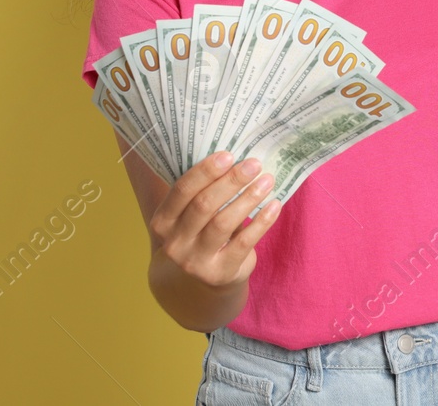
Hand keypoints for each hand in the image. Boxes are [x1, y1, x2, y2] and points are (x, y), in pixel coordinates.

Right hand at [149, 151, 280, 290]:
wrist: (206, 282)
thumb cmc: (201, 235)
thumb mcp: (190, 217)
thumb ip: (201, 192)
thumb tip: (236, 158)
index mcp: (163, 222)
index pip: (182, 190)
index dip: (205, 171)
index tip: (229, 154)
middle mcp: (175, 243)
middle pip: (204, 205)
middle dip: (231, 181)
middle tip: (254, 164)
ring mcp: (196, 262)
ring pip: (224, 223)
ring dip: (248, 198)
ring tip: (267, 181)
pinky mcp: (220, 273)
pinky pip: (244, 243)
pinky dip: (261, 222)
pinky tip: (275, 205)